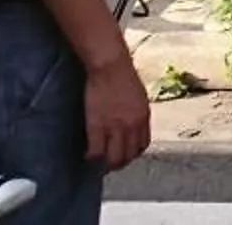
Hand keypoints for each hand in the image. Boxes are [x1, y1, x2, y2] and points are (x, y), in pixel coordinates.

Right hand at [84, 54, 152, 170]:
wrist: (111, 66)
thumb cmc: (123, 75)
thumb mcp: (138, 96)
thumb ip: (137, 112)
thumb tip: (133, 121)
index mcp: (144, 117)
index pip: (142, 145)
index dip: (133, 153)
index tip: (125, 154)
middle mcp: (133, 126)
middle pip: (129, 155)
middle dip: (120, 162)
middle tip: (110, 165)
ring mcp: (116, 128)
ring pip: (114, 158)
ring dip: (106, 165)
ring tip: (99, 165)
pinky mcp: (98, 126)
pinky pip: (96, 152)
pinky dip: (92, 158)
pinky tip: (87, 156)